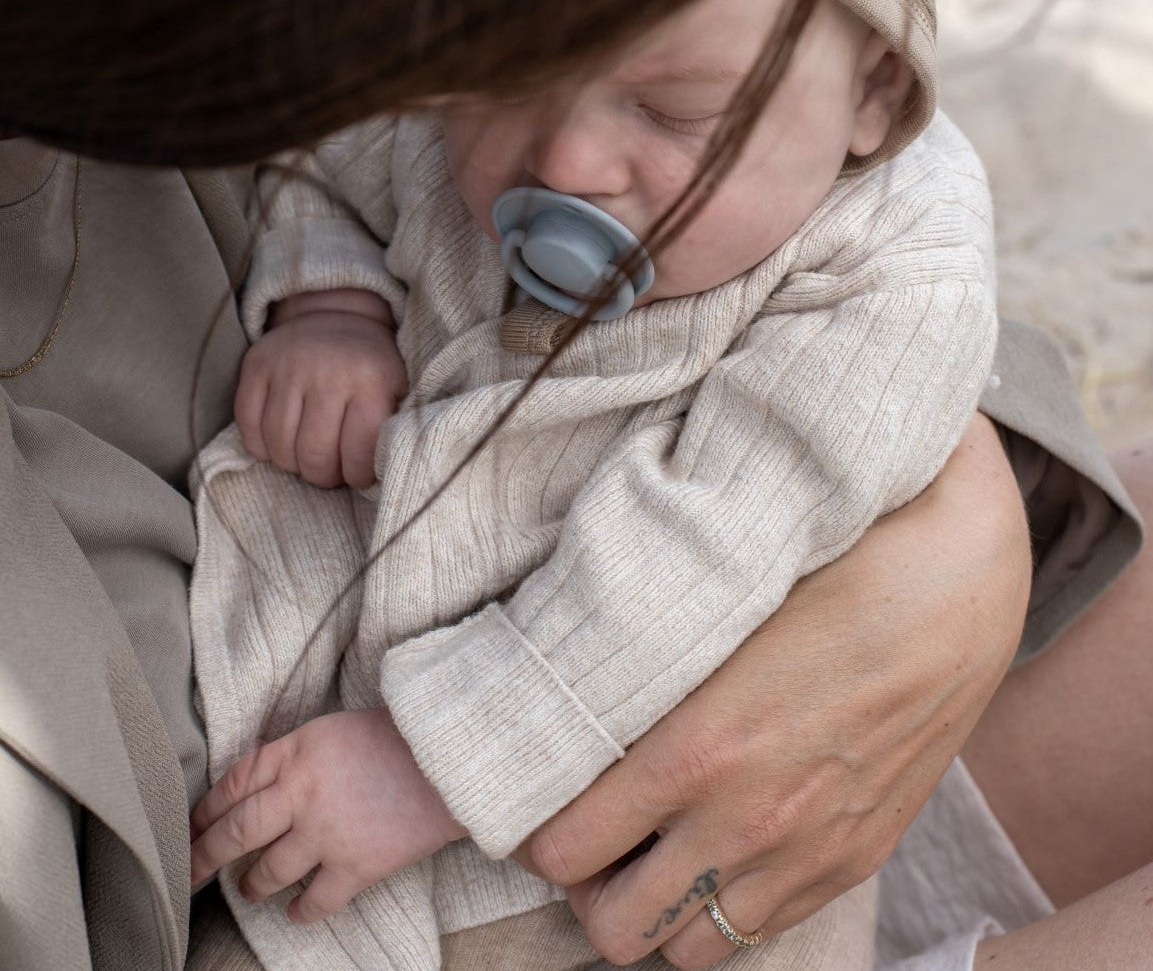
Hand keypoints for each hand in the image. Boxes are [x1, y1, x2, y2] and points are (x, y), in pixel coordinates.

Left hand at [190, 708, 465, 923]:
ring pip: (267, 872)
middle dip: (203, 856)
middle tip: (186, 874)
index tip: (192, 826)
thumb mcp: (335, 729)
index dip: (206, 809)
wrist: (452, 757)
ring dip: (253, 885)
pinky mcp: (355, 866)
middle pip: (235, 832)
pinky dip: (300, 911)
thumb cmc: (399, 736)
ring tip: (249, 889)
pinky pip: (313, 901)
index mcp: (297, 752)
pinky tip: (295, 912)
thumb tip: (260, 783)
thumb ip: (295, 755)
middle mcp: (302, 793)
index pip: (234, 784)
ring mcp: (326, 833)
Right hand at [235, 288, 406, 487]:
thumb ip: (391, 428)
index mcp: (371, 381)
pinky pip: (248, 423)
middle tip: (329, 472)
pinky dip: (261, 446)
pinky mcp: (257, 365)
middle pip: (314, 454)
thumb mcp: (398, 389)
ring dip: (292, 464)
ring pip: (279, 444)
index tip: (357, 474)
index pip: (360, 453)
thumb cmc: (371, 365)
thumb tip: (379, 472)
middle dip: (323, 476)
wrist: (337, 315)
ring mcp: (288, 367)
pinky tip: (279, 446)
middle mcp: (328, 373)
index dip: (358, 475)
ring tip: (306, 459)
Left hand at [514, 413, 1031, 966]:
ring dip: (656, 910)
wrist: (955, 581)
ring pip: (688, 952)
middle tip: (591, 832)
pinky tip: (722, 849)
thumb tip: (568, 699)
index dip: (534, 831)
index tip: (539, 799)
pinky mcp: (854, 861)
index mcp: (693, 749)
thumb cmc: (824, 572)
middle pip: (614, 930)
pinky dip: (724, 910)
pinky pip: (763, 932)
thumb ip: (641, 676)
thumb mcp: (714, 611)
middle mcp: (744, 821)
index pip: (563, 849)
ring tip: (654, 849)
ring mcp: (805, 854)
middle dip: (586, 886)